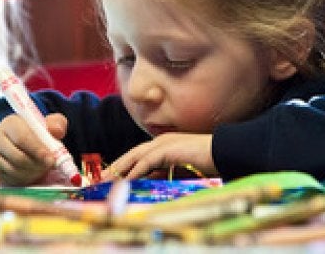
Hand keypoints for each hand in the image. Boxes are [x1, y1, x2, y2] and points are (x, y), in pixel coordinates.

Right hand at [0, 113, 67, 185]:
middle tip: (51, 166)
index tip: (52, 159)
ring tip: (45, 168)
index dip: (38, 150)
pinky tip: (35, 173)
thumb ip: (56, 124)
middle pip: (18, 157)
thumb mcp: (48, 124)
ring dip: (33, 173)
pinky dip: (26, 180)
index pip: (22, 138)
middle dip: (38, 164)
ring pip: (14, 171)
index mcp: (10, 123)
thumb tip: (58, 130)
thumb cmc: (37, 132)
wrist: (21, 142)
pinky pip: (11, 180)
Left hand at [100, 133, 217, 179]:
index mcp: (164, 144)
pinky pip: (147, 162)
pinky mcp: (168, 149)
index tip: (111, 178)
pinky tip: (126, 181)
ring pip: (135, 157)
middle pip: (131, 154)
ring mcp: (164, 143)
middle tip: (100, 180)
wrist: (225, 152)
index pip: (138, 156)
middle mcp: (161, 141)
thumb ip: (166, 173)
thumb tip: (150, 183)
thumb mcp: (182, 169)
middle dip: (115, 167)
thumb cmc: (207, 161)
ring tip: (106, 182)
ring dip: (120, 170)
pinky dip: (135, 172)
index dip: (123, 166)